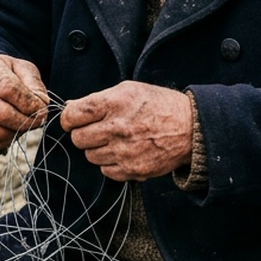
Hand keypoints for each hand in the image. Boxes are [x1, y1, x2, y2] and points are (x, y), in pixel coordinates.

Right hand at [0, 54, 49, 152]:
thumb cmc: (8, 76)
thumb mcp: (24, 71)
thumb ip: (35, 86)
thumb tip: (40, 106)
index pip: (9, 89)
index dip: (29, 103)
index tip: (41, 108)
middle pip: (0, 113)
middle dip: (24, 121)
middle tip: (36, 121)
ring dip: (15, 133)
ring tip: (21, 125)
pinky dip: (3, 143)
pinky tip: (8, 132)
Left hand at [60, 81, 191, 180]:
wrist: (191, 128)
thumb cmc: (158, 105)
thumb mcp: (128, 90)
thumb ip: (98, 100)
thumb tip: (70, 108)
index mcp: (114, 104)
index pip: (72, 115)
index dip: (68, 118)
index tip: (73, 120)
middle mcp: (117, 128)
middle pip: (77, 139)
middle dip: (83, 134)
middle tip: (97, 129)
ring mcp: (124, 151)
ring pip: (90, 156)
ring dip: (98, 149)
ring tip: (115, 139)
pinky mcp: (132, 169)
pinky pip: (106, 171)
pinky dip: (111, 163)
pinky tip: (124, 151)